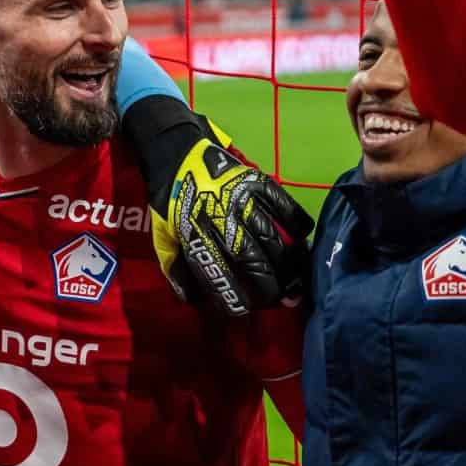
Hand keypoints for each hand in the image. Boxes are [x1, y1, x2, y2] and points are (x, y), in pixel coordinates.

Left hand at [152, 126, 314, 315]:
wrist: (176, 155)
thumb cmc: (171, 202)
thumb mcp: (163, 236)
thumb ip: (176, 268)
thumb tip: (192, 299)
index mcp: (195, 235)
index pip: (220, 275)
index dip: (235, 297)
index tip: (246, 310)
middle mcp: (221, 220)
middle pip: (254, 261)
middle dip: (271, 286)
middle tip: (283, 300)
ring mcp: (242, 199)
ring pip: (273, 238)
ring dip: (289, 263)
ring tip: (298, 280)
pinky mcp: (257, 181)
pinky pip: (285, 205)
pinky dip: (298, 223)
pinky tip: (302, 239)